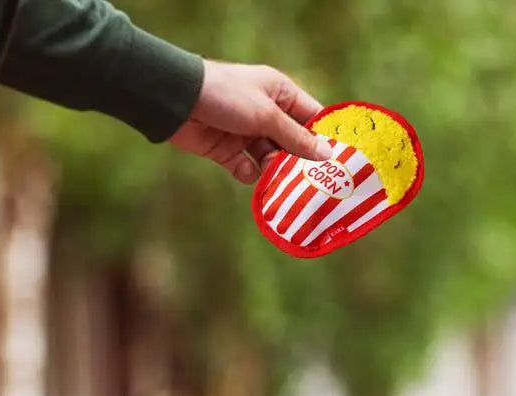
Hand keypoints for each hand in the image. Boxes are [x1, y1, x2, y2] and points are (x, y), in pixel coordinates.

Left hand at [170, 60, 332, 183]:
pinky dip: (249, 174)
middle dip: (298, 161)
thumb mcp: (267, 115)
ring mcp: (247, 133)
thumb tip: (326, 155)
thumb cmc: (227, 96)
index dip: (323, 138)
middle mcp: (266, 113)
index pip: (311, 117)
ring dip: (274, 170)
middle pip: (292, 143)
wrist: (178, 102)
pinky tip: (248, 172)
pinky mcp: (228, 151)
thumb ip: (296, 138)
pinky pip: (248, 169)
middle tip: (310, 181)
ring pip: (271, 159)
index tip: (337, 162)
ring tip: (277, 178)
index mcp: (280, 94)